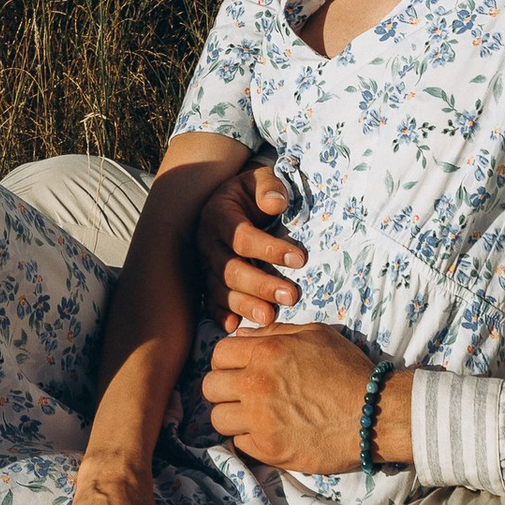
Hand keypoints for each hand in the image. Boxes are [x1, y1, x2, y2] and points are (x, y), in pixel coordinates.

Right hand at [195, 164, 304, 328]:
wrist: (233, 199)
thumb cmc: (252, 192)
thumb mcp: (260, 179)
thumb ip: (268, 187)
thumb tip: (277, 203)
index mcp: (218, 214)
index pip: (241, 236)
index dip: (269, 249)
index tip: (300, 259)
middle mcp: (207, 241)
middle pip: (230, 269)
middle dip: (261, 285)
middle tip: (291, 296)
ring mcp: (205, 263)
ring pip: (220, 289)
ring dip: (246, 305)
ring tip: (271, 317)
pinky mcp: (207, 279)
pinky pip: (210, 301)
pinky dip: (220, 315)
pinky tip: (235, 325)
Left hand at [198, 323, 399, 475]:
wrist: (373, 413)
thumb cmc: (348, 370)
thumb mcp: (315, 335)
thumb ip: (275, 333)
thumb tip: (242, 336)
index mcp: (265, 352)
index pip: (218, 354)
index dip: (227, 361)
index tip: (239, 369)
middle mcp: (256, 384)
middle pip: (210, 387)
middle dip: (223, 389)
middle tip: (242, 394)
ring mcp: (260, 420)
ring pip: (218, 419)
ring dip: (232, 416)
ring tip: (252, 416)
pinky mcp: (269, 449)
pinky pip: (239, 444)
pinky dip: (249, 440)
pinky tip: (268, 433)